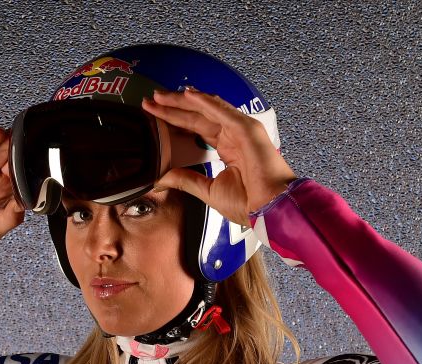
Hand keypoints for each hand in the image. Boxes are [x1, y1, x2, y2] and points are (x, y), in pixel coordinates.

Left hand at [141, 88, 295, 223]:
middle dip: (173, 106)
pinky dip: (205, 102)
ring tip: (160, 95)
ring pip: (208, 108)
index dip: (175, 119)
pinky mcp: (247, 129)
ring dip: (183, 100)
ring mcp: (241, 130)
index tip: (154, 114)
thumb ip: (186, 180)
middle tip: (150, 100)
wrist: (271, 209)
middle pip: (198, 114)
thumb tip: (162, 176)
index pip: (196, 127)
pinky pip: (222, 111)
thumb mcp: (208, 190)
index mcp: (227, 147)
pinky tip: (186, 96)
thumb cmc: (250, 203)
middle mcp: (234, 135)